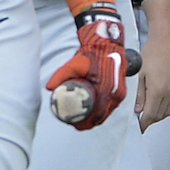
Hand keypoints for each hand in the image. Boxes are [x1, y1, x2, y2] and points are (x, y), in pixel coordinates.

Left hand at [46, 8, 126, 129]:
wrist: (106, 44)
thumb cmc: (91, 54)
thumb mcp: (74, 64)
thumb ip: (61, 76)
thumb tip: (49, 88)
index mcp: (106, 89)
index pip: (97, 114)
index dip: (86, 123)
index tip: (76, 125)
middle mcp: (116, 94)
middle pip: (102, 116)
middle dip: (90, 122)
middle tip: (77, 124)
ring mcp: (120, 93)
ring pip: (107, 112)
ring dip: (96, 118)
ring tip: (83, 120)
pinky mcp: (120, 90)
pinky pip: (111, 106)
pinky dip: (102, 110)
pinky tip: (93, 111)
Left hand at [135, 22, 169, 130]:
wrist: (168, 39)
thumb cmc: (150, 53)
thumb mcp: (140, 73)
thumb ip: (140, 94)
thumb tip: (138, 110)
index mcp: (158, 90)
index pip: (151, 114)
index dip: (145, 123)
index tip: (139, 128)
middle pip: (162, 115)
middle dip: (152, 120)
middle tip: (142, 121)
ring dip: (160, 114)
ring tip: (149, 113)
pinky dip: (167, 106)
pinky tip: (159, 103)